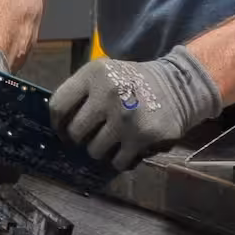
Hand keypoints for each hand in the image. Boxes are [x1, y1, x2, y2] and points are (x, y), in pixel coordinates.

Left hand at [48, 48, 221, 170]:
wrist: (179, 85)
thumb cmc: (133, 82)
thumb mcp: (104, 73)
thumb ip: (81, 92)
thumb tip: (56, 124)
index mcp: (92, 75)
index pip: (58, 106)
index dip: (57, 123)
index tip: (63, 130)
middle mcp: (107, 93)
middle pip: (75, 132)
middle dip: (81, 138)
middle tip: (91, 136)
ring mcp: (125, 117)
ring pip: (94, 150)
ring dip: (101, 149)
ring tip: (113, 139)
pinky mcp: (143, 136)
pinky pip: (118, 161)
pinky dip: (121, 159)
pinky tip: (128, 147)